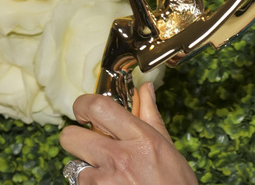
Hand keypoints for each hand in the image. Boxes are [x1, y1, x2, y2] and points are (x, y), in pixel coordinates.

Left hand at [60, 83, 196, 183]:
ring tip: (113, 175)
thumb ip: (150, 116)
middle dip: (77, 139)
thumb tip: (145, 89)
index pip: (98, 107)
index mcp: (141, 137)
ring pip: (74, 165)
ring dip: (89, 169)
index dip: (83, 105)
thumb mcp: (167, 146)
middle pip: (70, 136)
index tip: (86, 111)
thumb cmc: (175, 183)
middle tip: (93, 145)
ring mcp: (104, 180)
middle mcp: (119, 157)